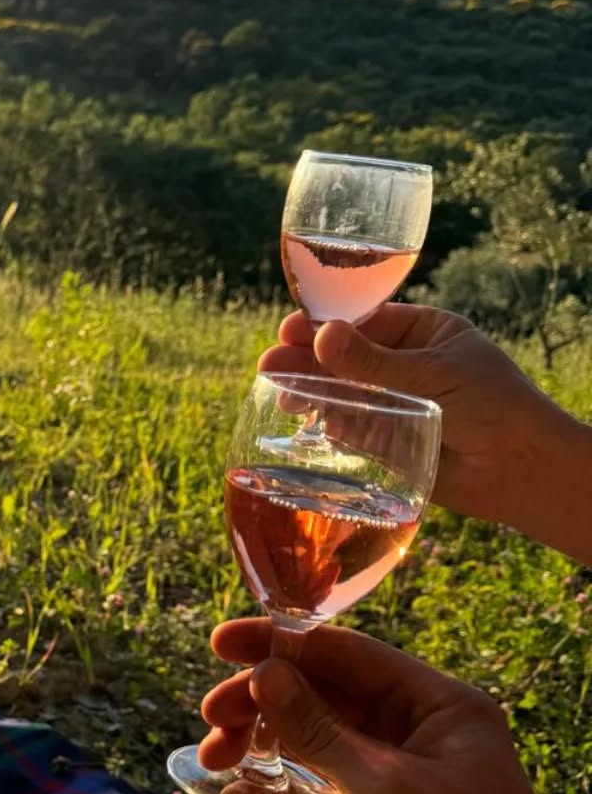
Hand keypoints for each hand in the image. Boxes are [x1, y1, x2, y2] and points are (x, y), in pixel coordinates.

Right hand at [199, 619, 591, 793]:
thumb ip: (323, 733)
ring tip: (210, 765)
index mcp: (432, 706)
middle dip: (259, 704)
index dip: (281, 644)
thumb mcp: (394, 790)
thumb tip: (263, 675)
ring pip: (300, 747)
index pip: (345, 656)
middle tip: (211, 720)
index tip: (222, 642)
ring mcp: (380, 782)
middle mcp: (405, 734)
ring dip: (253, 752)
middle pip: (315, 698)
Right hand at [258, 304, 582, 528]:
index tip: (291, 328)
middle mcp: (405, 366)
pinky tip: (302, 414)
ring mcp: (394, 404)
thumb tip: (322, 336)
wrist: (523, 471)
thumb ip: (374, 362)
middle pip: (345, 358)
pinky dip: (324, 420)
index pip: (365, 322)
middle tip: (270, 363)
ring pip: (342, 392)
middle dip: (306, 359)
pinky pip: (348, 426)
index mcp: (424, 334)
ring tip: (279, 391)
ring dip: (309, 389)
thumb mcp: (434, 375)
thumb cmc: (496, 408)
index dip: (325, 325)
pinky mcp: (387, 441)